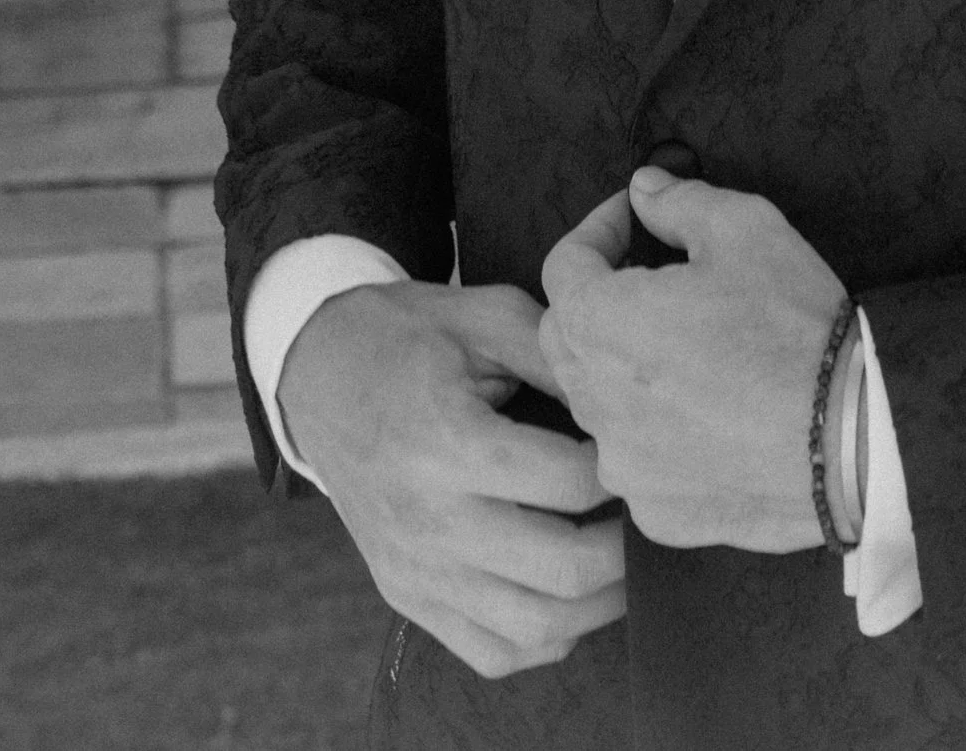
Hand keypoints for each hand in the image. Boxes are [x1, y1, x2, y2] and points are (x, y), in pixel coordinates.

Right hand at [278, 276, 625, 681]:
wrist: (316, 373)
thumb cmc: (408, 336)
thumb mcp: (483, 313)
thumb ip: (556, 354)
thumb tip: (621, 402)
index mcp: (447, 441)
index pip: (568, 481)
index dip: (620, 465)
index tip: (635, 446)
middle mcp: (430, 519)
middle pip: (561, 569)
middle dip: (626, 549)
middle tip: (649, 513)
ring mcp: (416, 569)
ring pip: (534, 626)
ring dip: (598, 605)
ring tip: (624, 562)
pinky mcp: (407, 596)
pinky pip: (492, 653)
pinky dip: (545, 639)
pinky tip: (568, 596)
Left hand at [538, 167, 854, 554]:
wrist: (850, 440)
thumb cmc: (792, 327)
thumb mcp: (744, 229)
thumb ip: (678, 203)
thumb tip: (644, 190)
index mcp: (601, 324)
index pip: (563, 267)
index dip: (596, 233)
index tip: (633, 221)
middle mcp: (594, 402)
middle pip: (566, 338)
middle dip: (596, 300)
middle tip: (650, 280)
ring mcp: (623, 466)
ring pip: (599, 405)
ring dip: (623, 370)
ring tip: (685, 351)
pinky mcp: (657, 514)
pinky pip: (638, 462)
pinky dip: (656, 434)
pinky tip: (708, 418)